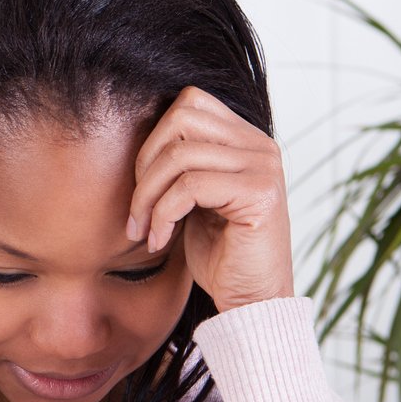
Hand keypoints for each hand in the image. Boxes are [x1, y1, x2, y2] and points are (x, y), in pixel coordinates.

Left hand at [125, 86, 293, 311]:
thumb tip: (137, 135)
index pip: (188, 102)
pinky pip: (190, 187)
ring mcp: (264, 166)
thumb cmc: (218, 252)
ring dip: (147, 196)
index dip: (152, 139)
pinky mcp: (260, 193)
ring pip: (179, 156)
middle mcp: (260, 145)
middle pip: (180, 119)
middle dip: (144, 165)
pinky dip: (162, 215)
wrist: (251, 299)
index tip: (142, 184)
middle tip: (137, 209)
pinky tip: (160, 240)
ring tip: (144, 229)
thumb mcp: (192, 199)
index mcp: (244, 140)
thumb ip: (180, 164)